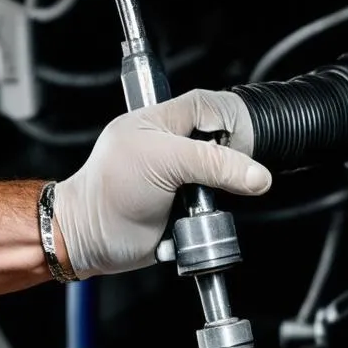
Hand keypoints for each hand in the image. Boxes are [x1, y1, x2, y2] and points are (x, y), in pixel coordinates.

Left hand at [54, 90, 267, 277]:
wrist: (91, 240)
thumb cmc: (108, 192)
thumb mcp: (162, 162)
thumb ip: (211, 163)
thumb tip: (256, 174)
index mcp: (162, 121)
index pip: (210, 107)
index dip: (228, 123)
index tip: (236, 146)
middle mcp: (174, 148)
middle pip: (223, 145)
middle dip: (226, 165)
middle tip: (214, 179)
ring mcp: (182, 181)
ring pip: (223, 181)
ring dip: (219, 196)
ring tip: (199, 202)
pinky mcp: (186, 211)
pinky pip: (215, 213)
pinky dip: (212, 220)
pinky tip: (195, 219)